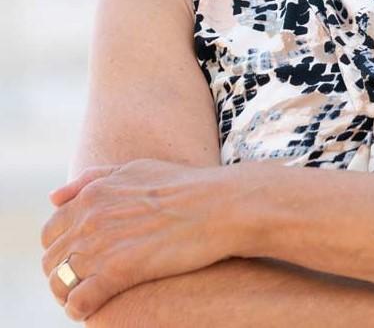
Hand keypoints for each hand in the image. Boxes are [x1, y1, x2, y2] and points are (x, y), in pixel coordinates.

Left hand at [40, 158, 231, 321]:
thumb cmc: (184, 186)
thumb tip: (52, 197)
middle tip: (85, 280)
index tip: (78, 257)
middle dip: (62, 273)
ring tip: (88, 297)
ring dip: (68, 294)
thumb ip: (92, 179)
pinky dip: (80, 309)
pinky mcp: (118, 272)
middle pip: (51, 259)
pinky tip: (94, 307)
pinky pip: (78, 302)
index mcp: (92, 194)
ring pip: (59, 283)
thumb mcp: (135, 169)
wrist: (219, 206)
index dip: (61, 248)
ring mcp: (101, 245)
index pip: (50, 231)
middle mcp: (90, 218)